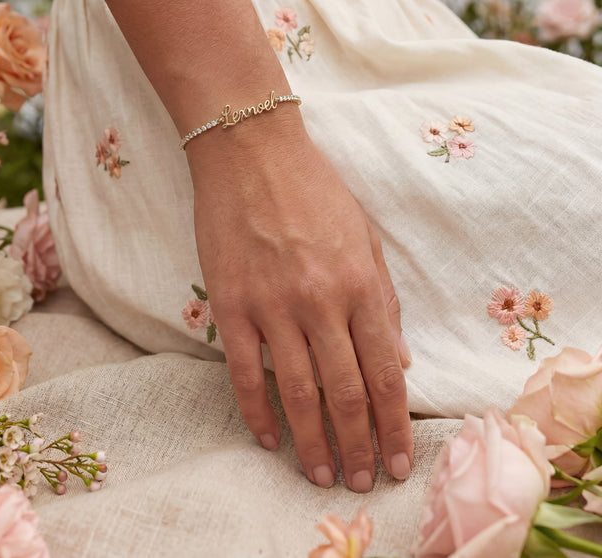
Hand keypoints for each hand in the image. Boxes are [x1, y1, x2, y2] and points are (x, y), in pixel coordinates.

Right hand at [187, 115, 412, 491]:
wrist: (250, 150)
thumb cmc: (314, 188)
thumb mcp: (364, 236)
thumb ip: (384, 299)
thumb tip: (400, 361)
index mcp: (361, 284)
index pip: (385, 372)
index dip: (395, 425)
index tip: (400, 459)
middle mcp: (321, 302)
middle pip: (346, 393)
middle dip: (360, 445)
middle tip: (364, 480)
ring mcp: (272, 305)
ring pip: (298, 392)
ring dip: (314, 441)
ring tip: (324, 473)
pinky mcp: (231, 303)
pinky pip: (246, 372)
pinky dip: (259, 412)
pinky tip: (270, 438)